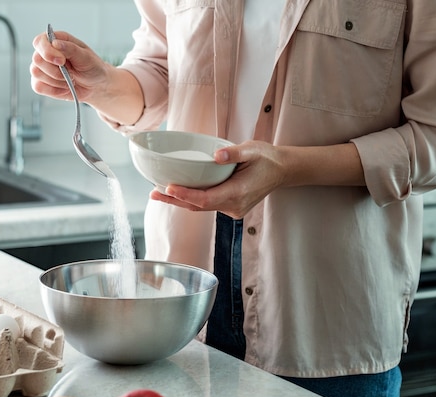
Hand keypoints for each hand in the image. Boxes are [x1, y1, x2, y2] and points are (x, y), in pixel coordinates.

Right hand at [30, 30, 109, 102]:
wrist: (95, 86)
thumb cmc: (92, 68)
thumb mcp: (86, 57)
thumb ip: (71, 49)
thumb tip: (55, 43)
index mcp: (56, 41)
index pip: (40, 41)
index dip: (47, 51)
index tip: (62, 61)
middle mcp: (46, 53)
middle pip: (37, 59)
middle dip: (55, 70)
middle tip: (71, 74)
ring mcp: (42, 68)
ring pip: (36, 73)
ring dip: (56, 81)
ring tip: (70, 80)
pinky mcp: (42, 83)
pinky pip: (38, 87)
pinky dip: (53, 90)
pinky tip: (64, 88)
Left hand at [150, 141, 286, 218]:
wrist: (282, 170)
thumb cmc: (267, 159)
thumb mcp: (253, 150)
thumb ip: (234, 153)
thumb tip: (216, 155)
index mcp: (238, 193)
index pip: (206, 198)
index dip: (186, 195)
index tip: (169, 188)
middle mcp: (234, 205)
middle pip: (199, 206)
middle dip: (175, 199)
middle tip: (153, 193)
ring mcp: (232, 208)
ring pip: (202, 207)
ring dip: (181, 200)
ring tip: (159, 192)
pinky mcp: (231, 206)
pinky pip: (208, 205)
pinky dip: (193, 199)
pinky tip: (179, 192)